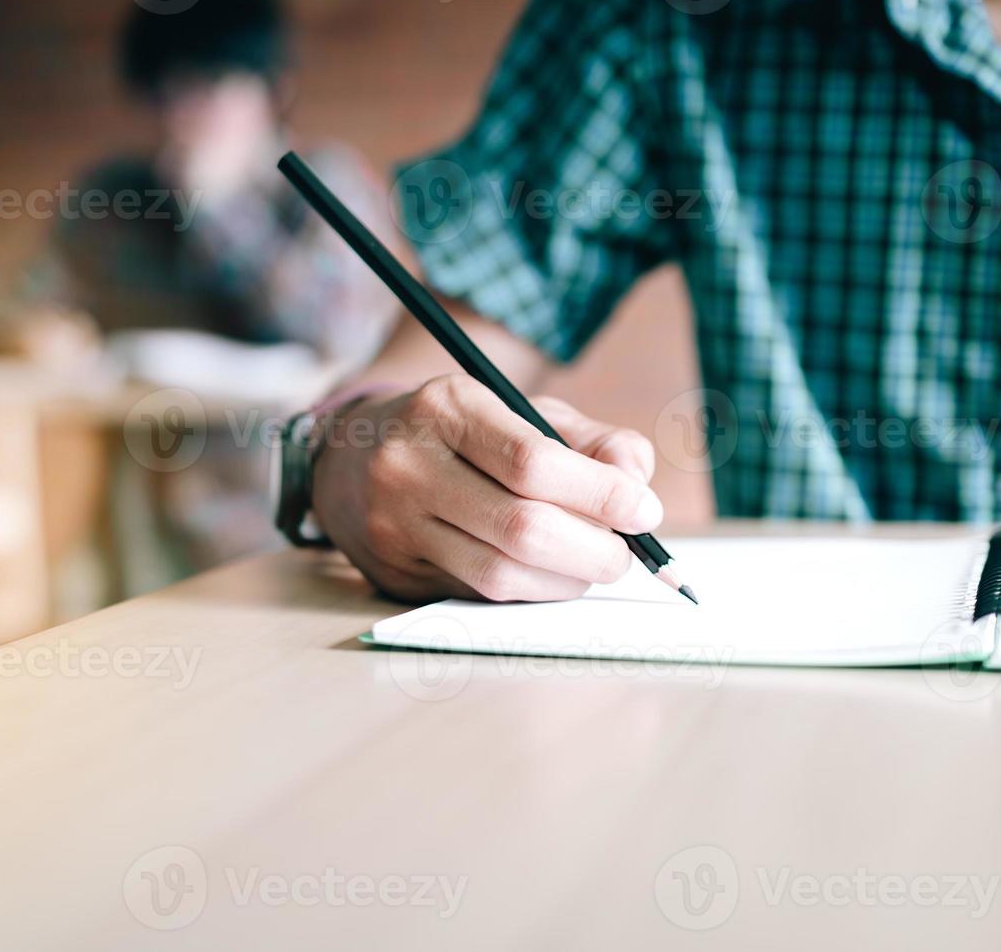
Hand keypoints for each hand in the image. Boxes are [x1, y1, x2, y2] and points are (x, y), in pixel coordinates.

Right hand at [312, 375, 663, 602]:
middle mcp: (409, 464)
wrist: (356, 457)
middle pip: (521, 527)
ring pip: (500, 573)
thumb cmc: (464, 434)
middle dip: (593, 549)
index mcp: (447, 407)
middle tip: (624, 553)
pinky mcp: (395, 569)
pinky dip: (533, 590)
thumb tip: (636, 486)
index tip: (643, 511)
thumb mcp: (525, 412)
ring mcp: (395, 523)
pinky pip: (480, 593)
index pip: (533, 462)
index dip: (600, 494)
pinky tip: (551, 574)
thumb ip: (594, 442)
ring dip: (567, 579)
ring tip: (591, 563)